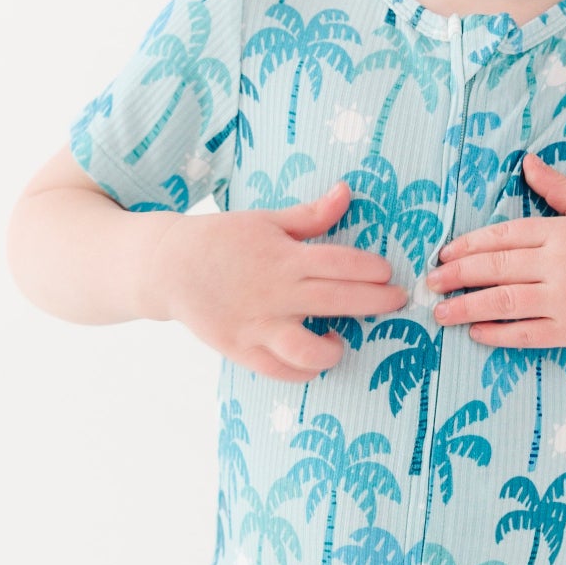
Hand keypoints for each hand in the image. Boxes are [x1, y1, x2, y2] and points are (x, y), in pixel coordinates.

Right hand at [149, 181, 408, 381]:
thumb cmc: (222, 239)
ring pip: (308, 351)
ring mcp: (258, 325)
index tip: (388, 273)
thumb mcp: (266, 220)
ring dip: (333, 349)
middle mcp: (275, 293)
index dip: (370, 269)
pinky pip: (280, 371)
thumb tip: (346, 192)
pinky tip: (312, 357)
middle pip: (337, 301)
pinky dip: (303, 371)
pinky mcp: (242, 349)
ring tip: (339, 338)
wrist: (168, 266)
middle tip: (397, 301)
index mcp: (283, 257)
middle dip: (376, 302)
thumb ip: (310, 216)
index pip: (339, 262)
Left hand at [425, 153, 565, 349]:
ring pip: (504, 302)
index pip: (503, 235)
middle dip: (456, 275)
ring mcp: (565, 301)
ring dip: (467, 307)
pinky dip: (497, 334)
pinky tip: (475, 332)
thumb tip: (527, 161)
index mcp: (563, 232)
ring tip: (440, 311)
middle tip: (430, 282)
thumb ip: (558, 187)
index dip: (468, 245)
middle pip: (496, 269)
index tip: (444, 254)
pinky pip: (525, 334)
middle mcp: (561, 266)